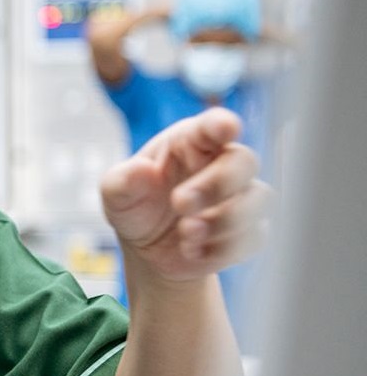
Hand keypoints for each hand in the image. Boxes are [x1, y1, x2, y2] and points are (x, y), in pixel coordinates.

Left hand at [100, 108, 270, 283]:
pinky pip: (254, 236)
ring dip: (223, 220)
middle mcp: (220, 163)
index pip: (213, 125)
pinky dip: (224, 248)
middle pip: (243, 161)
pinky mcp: (247, 230)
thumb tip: (141, 171)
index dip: (222, 124)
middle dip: (217, 184)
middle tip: (180, 203)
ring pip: (257, 199)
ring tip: (185, 234)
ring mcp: (238, 196)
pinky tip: (193, 251)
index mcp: (190, 142)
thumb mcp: (116, 193)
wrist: (147, 249)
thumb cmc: (135, 206)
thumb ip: (122, 181)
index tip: (226, 128)